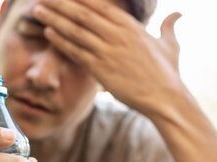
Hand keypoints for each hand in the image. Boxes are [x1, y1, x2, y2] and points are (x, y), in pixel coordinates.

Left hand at [33, 0, 184, 117]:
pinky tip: (48, 33)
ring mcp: (108, 51)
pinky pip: (76, 52)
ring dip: (54, 20)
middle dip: (61, 4)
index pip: (100, 4)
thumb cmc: (168, 73)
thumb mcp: (171, 45)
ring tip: (38, 11)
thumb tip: (178, 13)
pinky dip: (61, 42)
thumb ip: (169, 26)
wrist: (165, 98)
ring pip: (75, 31)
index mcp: (131, 26)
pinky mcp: (101, 69)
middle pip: (83, 13)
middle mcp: (117, 35)